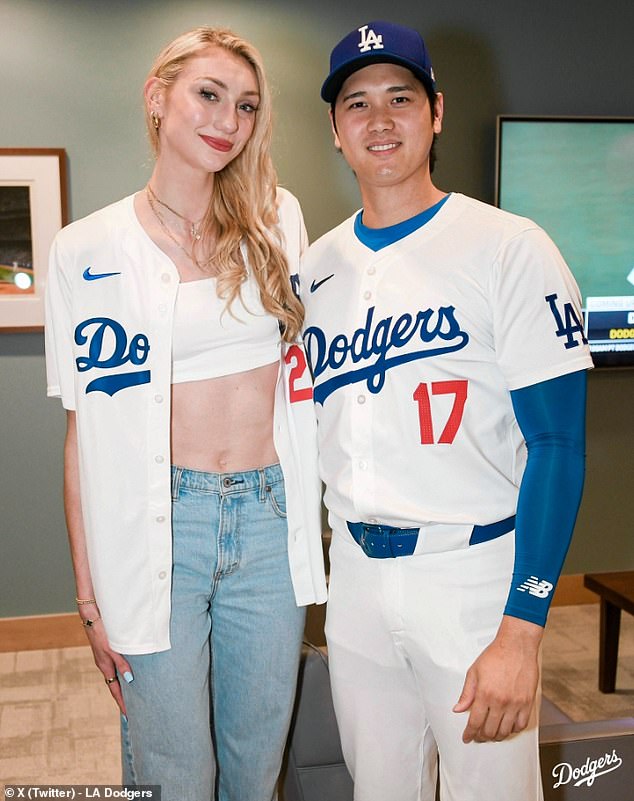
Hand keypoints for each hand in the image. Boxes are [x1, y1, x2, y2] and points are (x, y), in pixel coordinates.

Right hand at [82, 615, 132, 717]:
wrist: (91, 616)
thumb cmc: (100, 632)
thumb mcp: (112, 649)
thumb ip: (121, 663)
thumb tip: (130, 680)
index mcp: (105, 667)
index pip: (115, 690)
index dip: (122, 702)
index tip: (128, 715)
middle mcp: (105, 665)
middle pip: (116, 685)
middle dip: (124, 697)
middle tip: (134, 708)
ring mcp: (105, 658)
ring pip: (117, 675)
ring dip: (125, 684)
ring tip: (135, 692)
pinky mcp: (108, 650)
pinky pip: (117, 665)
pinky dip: (123, 672)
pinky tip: (130, 671)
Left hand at [453, 615, 542, 742]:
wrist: (516, 646)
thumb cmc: (496, 655)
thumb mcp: (474, 671)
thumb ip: (466, 693)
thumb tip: (458, 708)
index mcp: (485, 693)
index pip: (475, 722)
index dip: (470, 733)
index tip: (467, 737)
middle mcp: (500, 701)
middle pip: (489, 730)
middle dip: (481, 736)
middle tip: (478, 735)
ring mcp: (515, 703)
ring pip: (505, 731)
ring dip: (496, 736)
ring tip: (491, 733)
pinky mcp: (527, 703)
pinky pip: (521, 725)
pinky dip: (513, 730)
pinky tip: (507, 727)